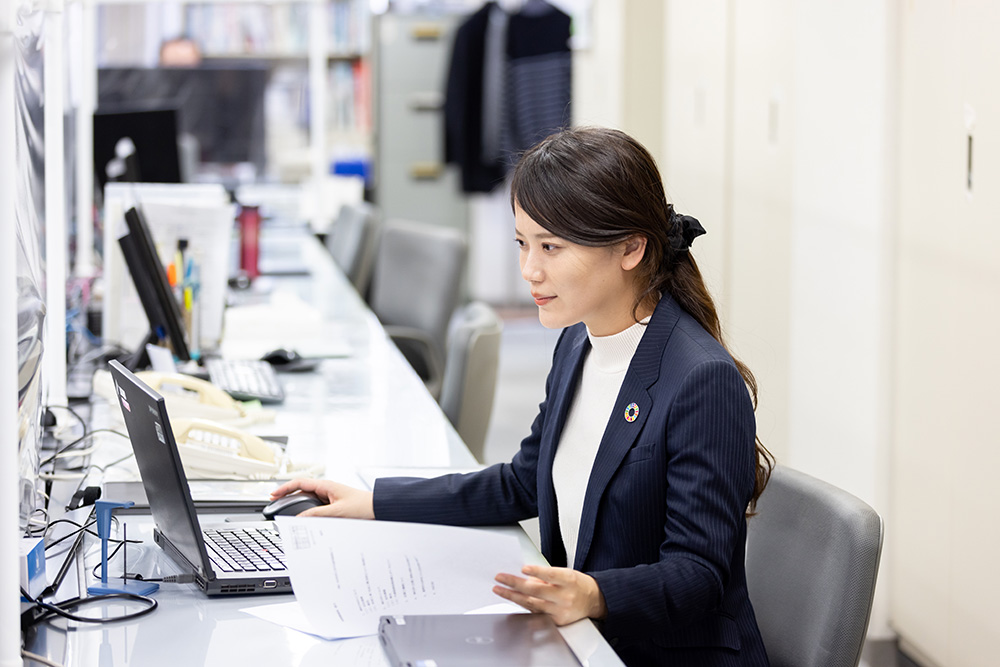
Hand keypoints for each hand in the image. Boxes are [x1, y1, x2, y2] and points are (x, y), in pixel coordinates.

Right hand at [270, 478, 373, 518]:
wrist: (378, 509)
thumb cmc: (363, 507)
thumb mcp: (336, 512)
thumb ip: (316, 514)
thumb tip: (298, 518)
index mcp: (326, 485)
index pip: (300, 483)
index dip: (284, 488)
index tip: (273, 495)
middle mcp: (327, 489)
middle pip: (302, 491)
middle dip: (287, 496)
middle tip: (275, 504)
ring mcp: (330, 497)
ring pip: (308, 500)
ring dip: (297, 505)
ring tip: (286, 512)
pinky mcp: (334, 505)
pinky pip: (316, 507)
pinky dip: (307, 512)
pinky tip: (303, 519)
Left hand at [493, 564, 607, 625]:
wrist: (594, 600)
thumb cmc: (578, 584)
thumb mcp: (565, 573)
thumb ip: (545, 576)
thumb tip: (524, 576)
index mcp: (568, 581)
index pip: (551, 575)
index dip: (537, 572)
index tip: (524, 568)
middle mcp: (565, 597)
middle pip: (536, 591)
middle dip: (515, 583)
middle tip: (500, 578)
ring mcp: (560, 611)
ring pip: (532, 603)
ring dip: (513, 596)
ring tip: (499, 589)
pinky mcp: (556, 621)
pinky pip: (535, 613)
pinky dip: (522, 605)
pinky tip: (512, 600)